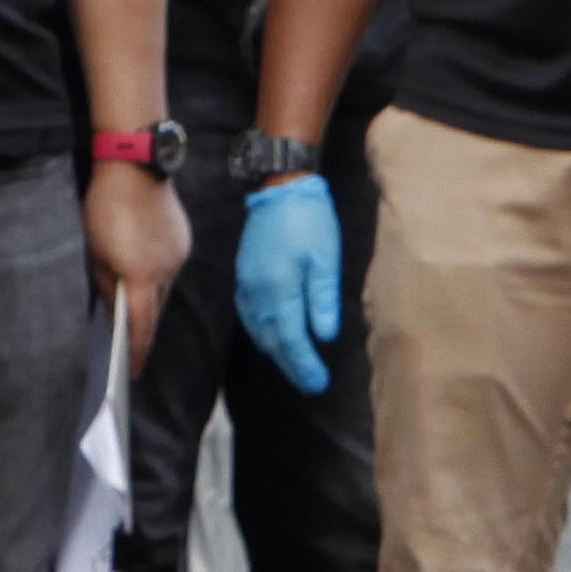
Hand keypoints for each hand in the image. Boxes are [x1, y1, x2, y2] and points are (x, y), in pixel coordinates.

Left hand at [83, 160, 189, 369]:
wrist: (135, 167)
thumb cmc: (105, 209)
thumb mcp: (95, 252)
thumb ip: (107, 285)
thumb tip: (116, 309)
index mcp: (143, 278)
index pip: (142, 326)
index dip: (137, 352)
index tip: (133, 372)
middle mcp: (167, 271)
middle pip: (156, 308)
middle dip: (143, 323)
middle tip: (128, 337)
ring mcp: (179, 255)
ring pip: (164, 286)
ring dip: (149, 295)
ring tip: (132, 297)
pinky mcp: (183, 239)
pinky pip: (169, 266)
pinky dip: (156, 272)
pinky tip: (142, 264)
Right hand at [235, 173, 342, 393]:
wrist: (280, 187)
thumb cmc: (309, 220)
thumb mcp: (326, 260)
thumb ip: (323, 300)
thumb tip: (324, 337)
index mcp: (279, 289)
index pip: (292, 339)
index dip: (305, 365)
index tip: (318, 383)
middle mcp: (257, 292)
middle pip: (273, 340)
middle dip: (292, 365)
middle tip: (310, 384)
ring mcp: (247, 283)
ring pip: (259, 329)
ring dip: (277, 351)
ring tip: (296, 367)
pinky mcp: (244, 274)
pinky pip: (249, 314)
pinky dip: (262, 332)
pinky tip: (272, 337)